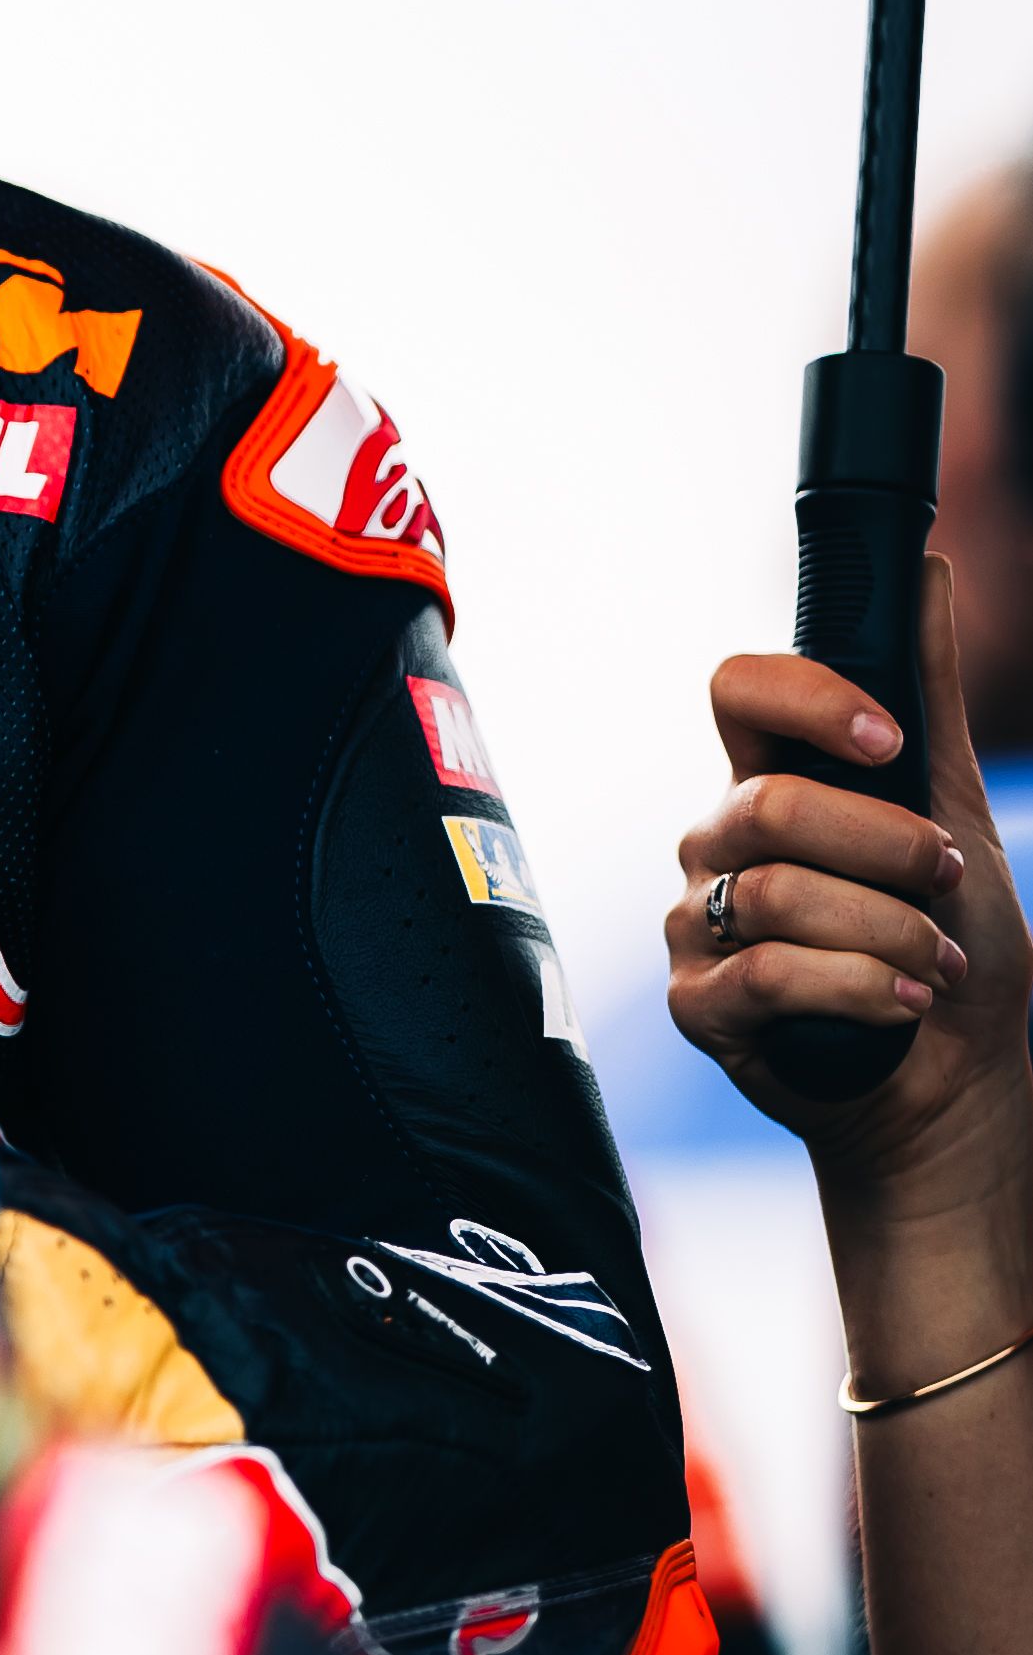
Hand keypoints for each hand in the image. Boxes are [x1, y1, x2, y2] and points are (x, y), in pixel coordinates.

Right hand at [669, 562, 1032, 1212]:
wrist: (957, 1084)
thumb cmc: (953, 947)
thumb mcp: (957, 811)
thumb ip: (931, 701)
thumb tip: (936, 569)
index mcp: (773, 782)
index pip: (739, 691)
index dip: (806, 699)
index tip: (886, 740)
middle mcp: (720, 844)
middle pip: (771, 803)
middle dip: (885, 845)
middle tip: (946, 878)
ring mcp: (697, 925)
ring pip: (774, 895)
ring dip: (889, 932)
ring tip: (937, 966)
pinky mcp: (700, 1006)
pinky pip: (765, 975)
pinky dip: (859, 988)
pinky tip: (904, 1006)